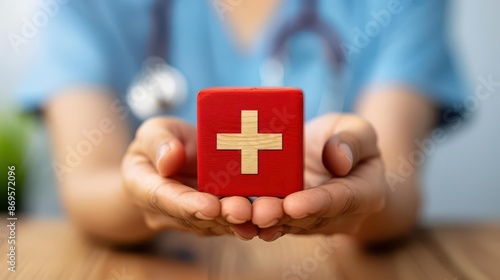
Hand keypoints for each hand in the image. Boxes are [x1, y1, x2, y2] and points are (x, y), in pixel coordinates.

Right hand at [122, 117, 257, 239]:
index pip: (163, 198)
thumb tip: (169, 158)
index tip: (209, 206)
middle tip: (244, 212)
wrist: (169, 164)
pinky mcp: (213, 218)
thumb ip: (157, 142)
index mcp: (143, 187)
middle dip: (221, 216)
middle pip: (195, 217)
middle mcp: (167, 211)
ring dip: (240, 222)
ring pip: (216, 224)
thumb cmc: (158, 144)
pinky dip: (250, 219)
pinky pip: (230, 221)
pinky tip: (271, 214)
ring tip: (261, 215)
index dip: (187, 204)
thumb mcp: (150, 133)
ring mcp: (191, 218)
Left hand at [253, 114, 386, 240]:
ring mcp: (315, 221)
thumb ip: (354, 141)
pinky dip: (253, 219)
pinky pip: (274, 221)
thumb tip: (339, 159)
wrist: (331, 156)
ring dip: (263, 221)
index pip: (341, 200)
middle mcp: (340, 215)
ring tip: (242, 215)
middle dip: (282, 216)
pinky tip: (235, 216)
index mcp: (366, 193)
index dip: (316, 203)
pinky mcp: (292, 220)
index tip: (293, 203)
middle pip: (310, 218)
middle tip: (259, 212)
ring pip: (288, 224)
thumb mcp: (359, 129)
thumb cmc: (346, 138)